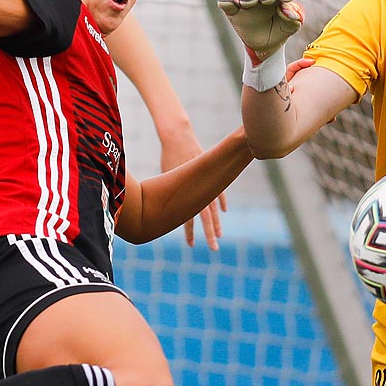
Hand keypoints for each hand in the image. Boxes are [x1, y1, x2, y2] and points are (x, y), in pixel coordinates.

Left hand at [159, 126, 225, 249]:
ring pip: (214, 208)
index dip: (189, 233)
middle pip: (207, 217)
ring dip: (217, 223)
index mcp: (187, 192)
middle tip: (214, 249)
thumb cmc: (168, 157)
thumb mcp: (165, 177)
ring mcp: (209, 182)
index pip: (189, 218)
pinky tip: (224, 212)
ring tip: (219, 236)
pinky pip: (219, 192)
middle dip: (210, 234)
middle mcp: (200, 189)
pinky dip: (221, 202)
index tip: (192, 246)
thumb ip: (167, 194)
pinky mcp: (213, 174)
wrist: (180, 136)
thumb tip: (161, 212)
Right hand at [218, 0, 302, 63]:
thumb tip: (288, 11)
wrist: (266, 45)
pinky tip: (225, 0)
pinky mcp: (234, 10)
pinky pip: (227, 2)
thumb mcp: (291, 27)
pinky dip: (225, 0)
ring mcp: (247, 2)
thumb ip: (294, 18)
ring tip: (248, 0)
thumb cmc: (280, 30)